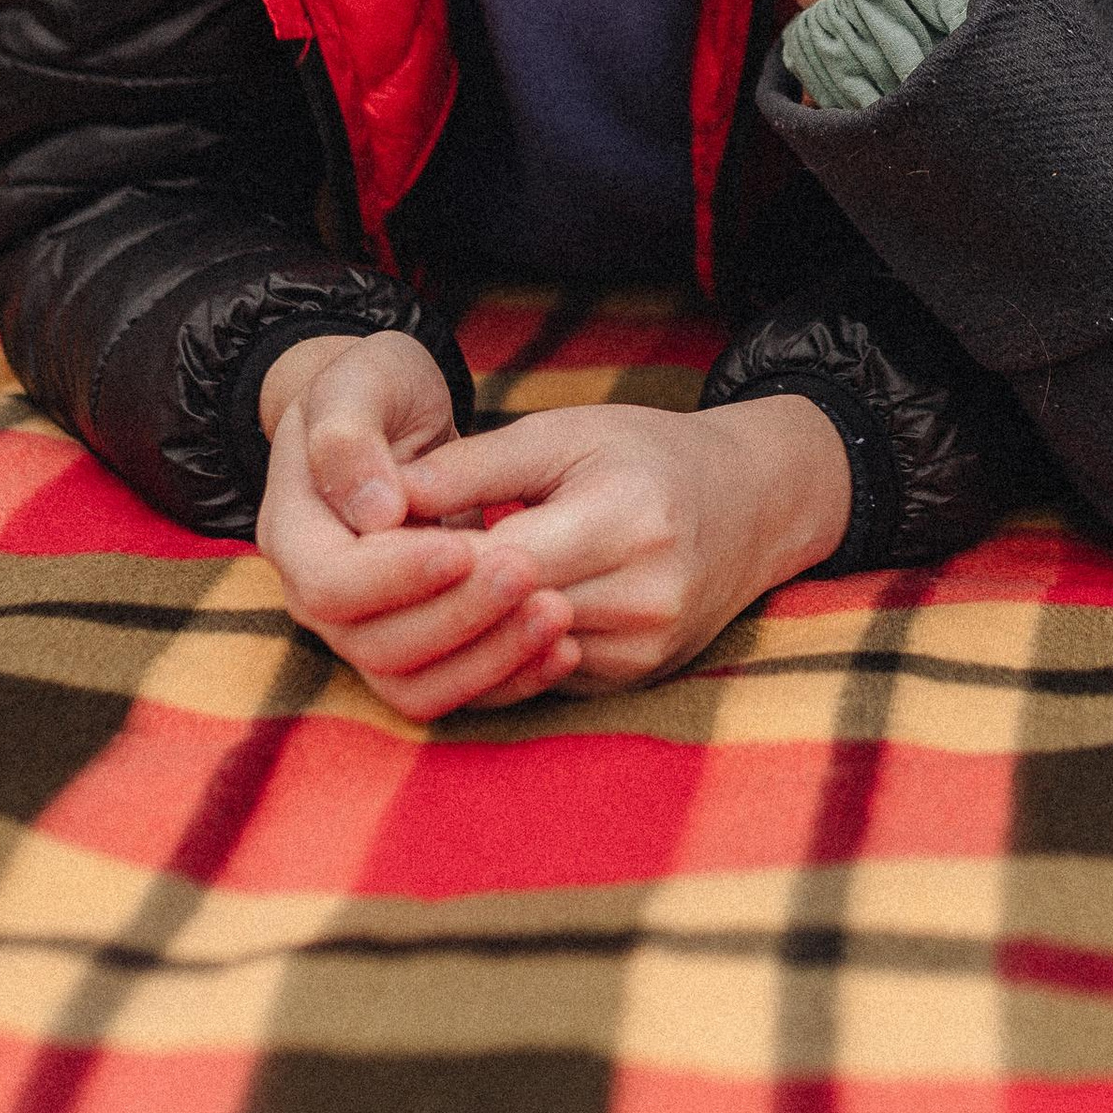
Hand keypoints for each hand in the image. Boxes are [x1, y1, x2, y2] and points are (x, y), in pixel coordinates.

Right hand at [255, 332, 579, 717]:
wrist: (395, 416)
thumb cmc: (377, 389)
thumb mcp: (362, 381)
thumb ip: (352, 437)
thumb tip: (377, 512)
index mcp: (294, 531)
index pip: (331, 583)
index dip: (396, 576)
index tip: (464, 547)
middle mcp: (319, 595)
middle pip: (374, 645)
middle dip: (456, 616)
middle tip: (530, 573)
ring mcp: (363, 628)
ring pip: (413, 684)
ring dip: (488, 659)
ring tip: (559, 613)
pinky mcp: (416, 647)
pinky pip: (453, 690)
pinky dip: (507, 678)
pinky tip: (564, 648)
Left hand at [387, 390, 851, 689]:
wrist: (749, 504)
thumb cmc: (645, 454)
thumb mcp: (565, 434)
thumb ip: (473, 465)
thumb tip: (378, 495)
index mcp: (625, 520)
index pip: (498, 561)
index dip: (424, 559)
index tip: (364, 546)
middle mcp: (644, 595)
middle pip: (503, 616)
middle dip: (430, 600)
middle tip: (363, 583)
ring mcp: (645, 647)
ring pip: (517, 656)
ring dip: (459, 634)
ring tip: (401, 603)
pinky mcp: (637, 678)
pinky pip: (545, 677)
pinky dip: (499, 655)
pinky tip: (461, 629)